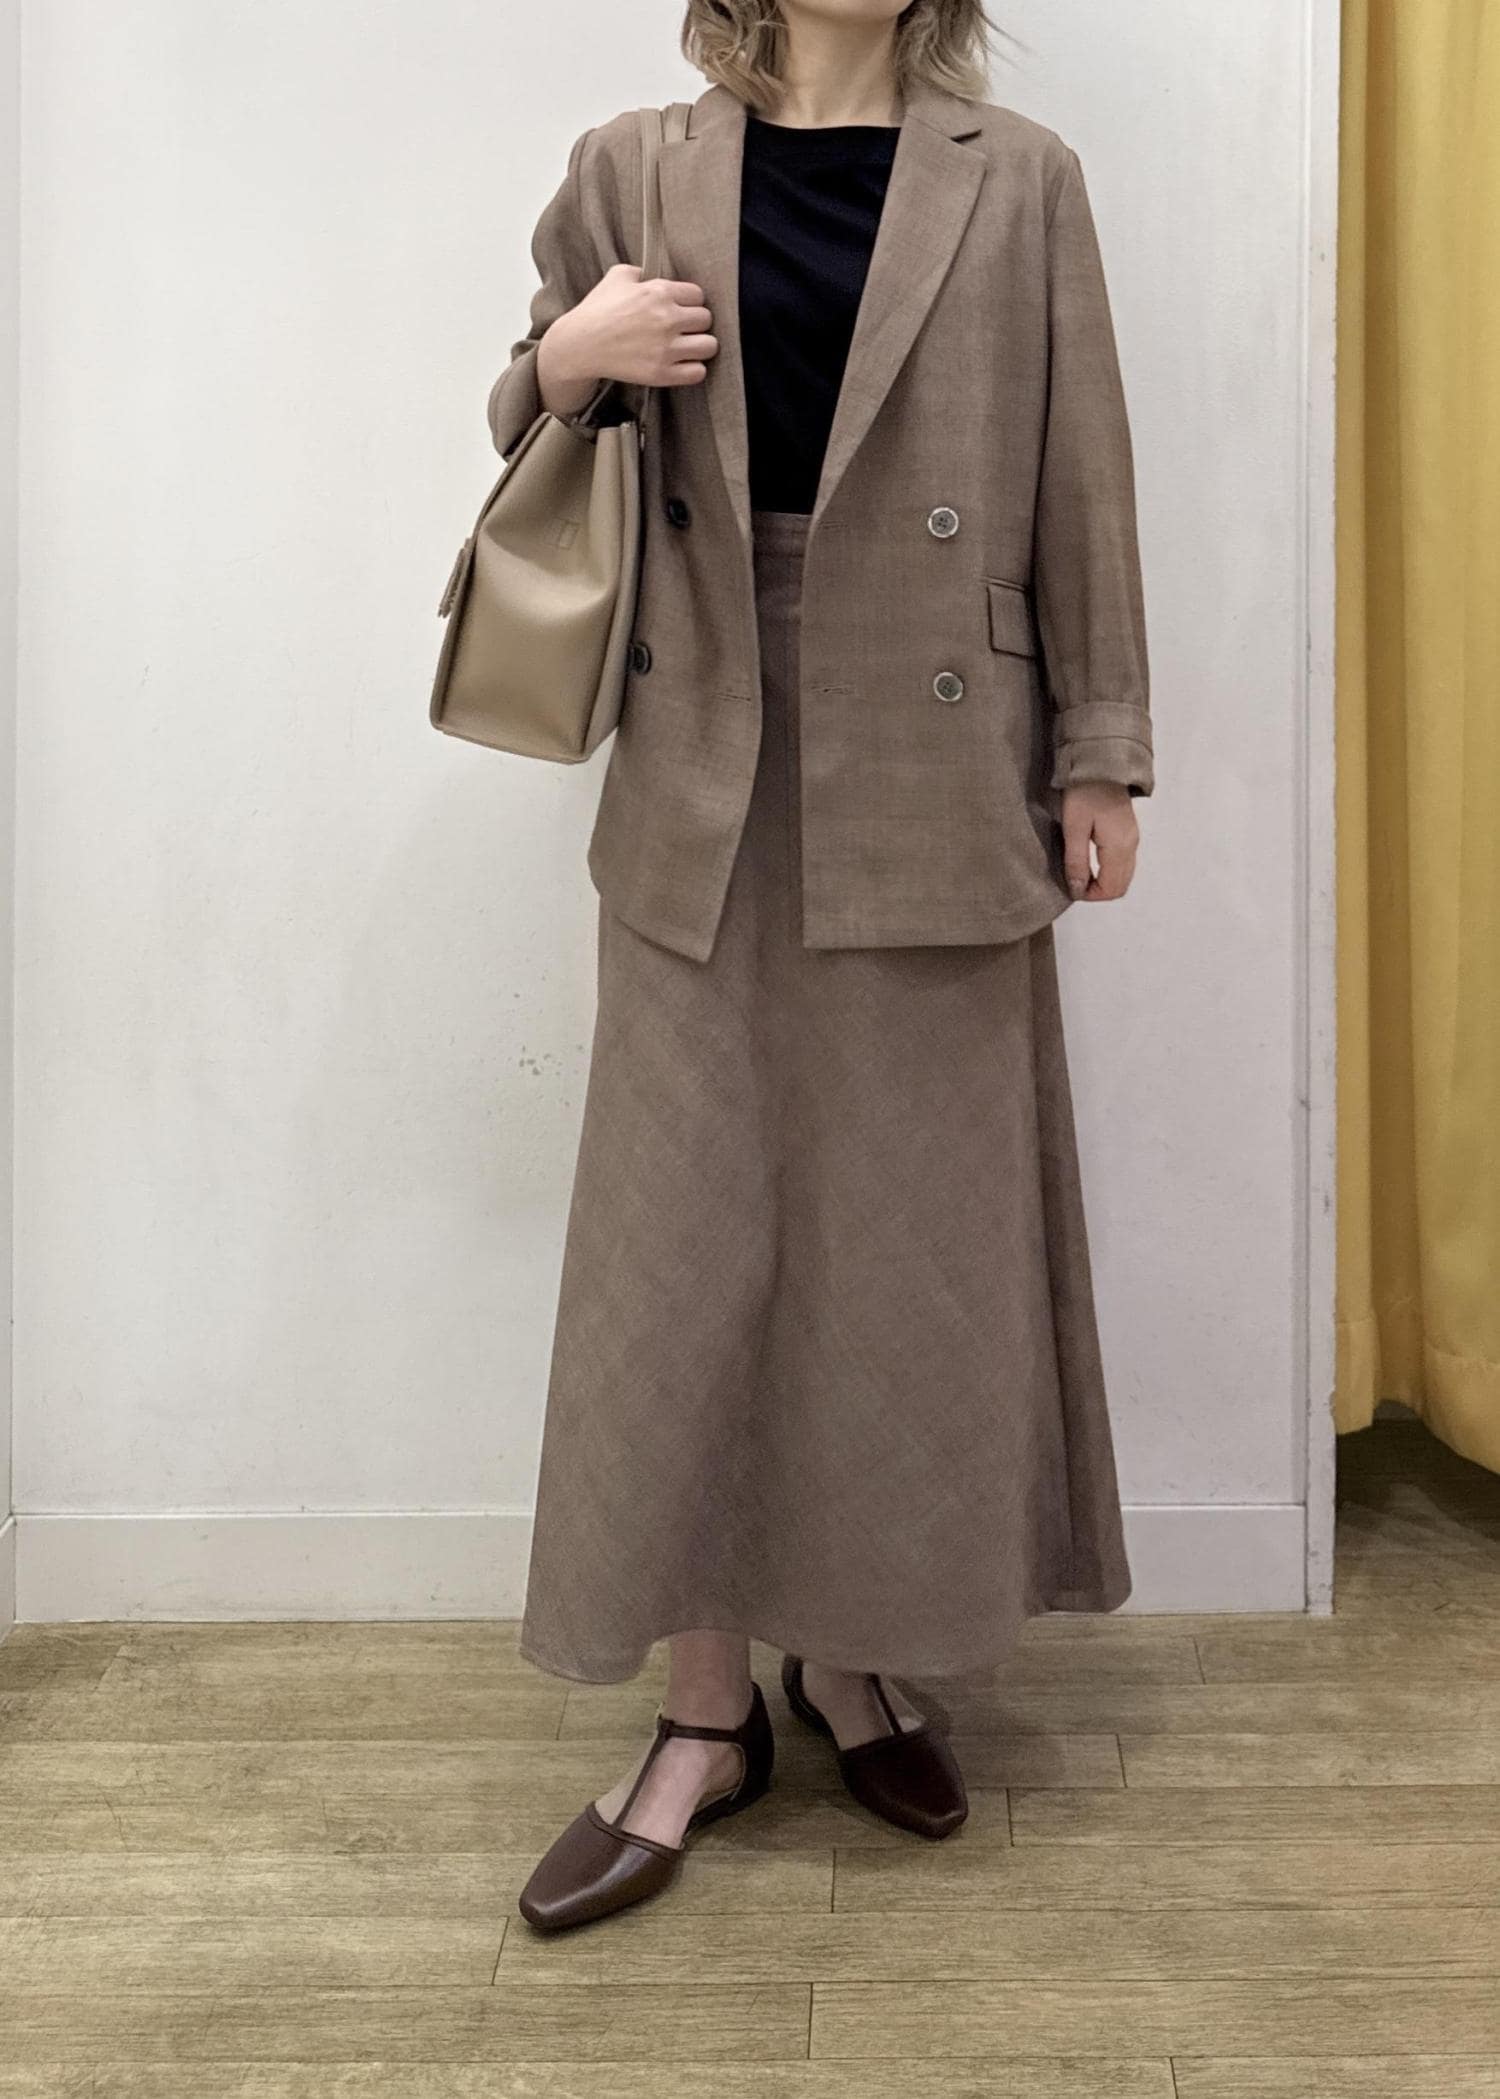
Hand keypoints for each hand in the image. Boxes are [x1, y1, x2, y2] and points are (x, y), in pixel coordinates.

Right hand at [537, 264, 717, 415]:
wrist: (580, 345)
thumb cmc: (597, 309)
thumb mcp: (617, 276)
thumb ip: (642, 272)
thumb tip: (653, 275)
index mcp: (659, 292)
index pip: (698, 295)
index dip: (689, 302)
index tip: (679, 309)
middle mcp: (667, 319)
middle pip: (706, 319)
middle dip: (696, 323)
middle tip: (683, 329)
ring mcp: (666, 348)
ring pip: (709, 346)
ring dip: (700, 346)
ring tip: (688, 348)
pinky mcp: (662, 373)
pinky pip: (698, 372)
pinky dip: (694, 369)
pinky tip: (683, 365)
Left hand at [1060, 781, 1138, 901]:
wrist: (1100, 763)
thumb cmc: (1084, 792)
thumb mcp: (1074, 828)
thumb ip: (1076, 862)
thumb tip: (1077, 890)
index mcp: (1119, 846)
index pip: (1111, 888)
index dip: (1091, 895)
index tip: (1072, 888)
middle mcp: (1131, 845)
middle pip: (1120, 885)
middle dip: (1097, 891)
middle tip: (1075, 883)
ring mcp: (1132, 838)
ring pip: (1123, 875)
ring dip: (1103, 881)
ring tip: (1080, 873)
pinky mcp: (1128, 831)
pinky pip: (1123, 862)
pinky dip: (1109, 870)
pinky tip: (1090, 862)